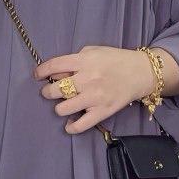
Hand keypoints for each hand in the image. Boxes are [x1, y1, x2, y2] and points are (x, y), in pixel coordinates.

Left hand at [33, 45, 154, 134]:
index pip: (54, 66)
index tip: (37, 76)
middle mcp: (87, 79)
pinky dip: (71, 127)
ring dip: (59, 108)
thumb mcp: (94, 51)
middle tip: (50, 92)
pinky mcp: (102, 111)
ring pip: (63, 108)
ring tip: (64, 105)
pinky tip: (69, 124)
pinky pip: (81, 125)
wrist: (141, 72)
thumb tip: (56, 72)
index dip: (41, 72)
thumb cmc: (115, 60)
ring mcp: (94, 97)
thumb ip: (75, 60)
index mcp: (84, 61)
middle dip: (48, 92)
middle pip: (55, 90)